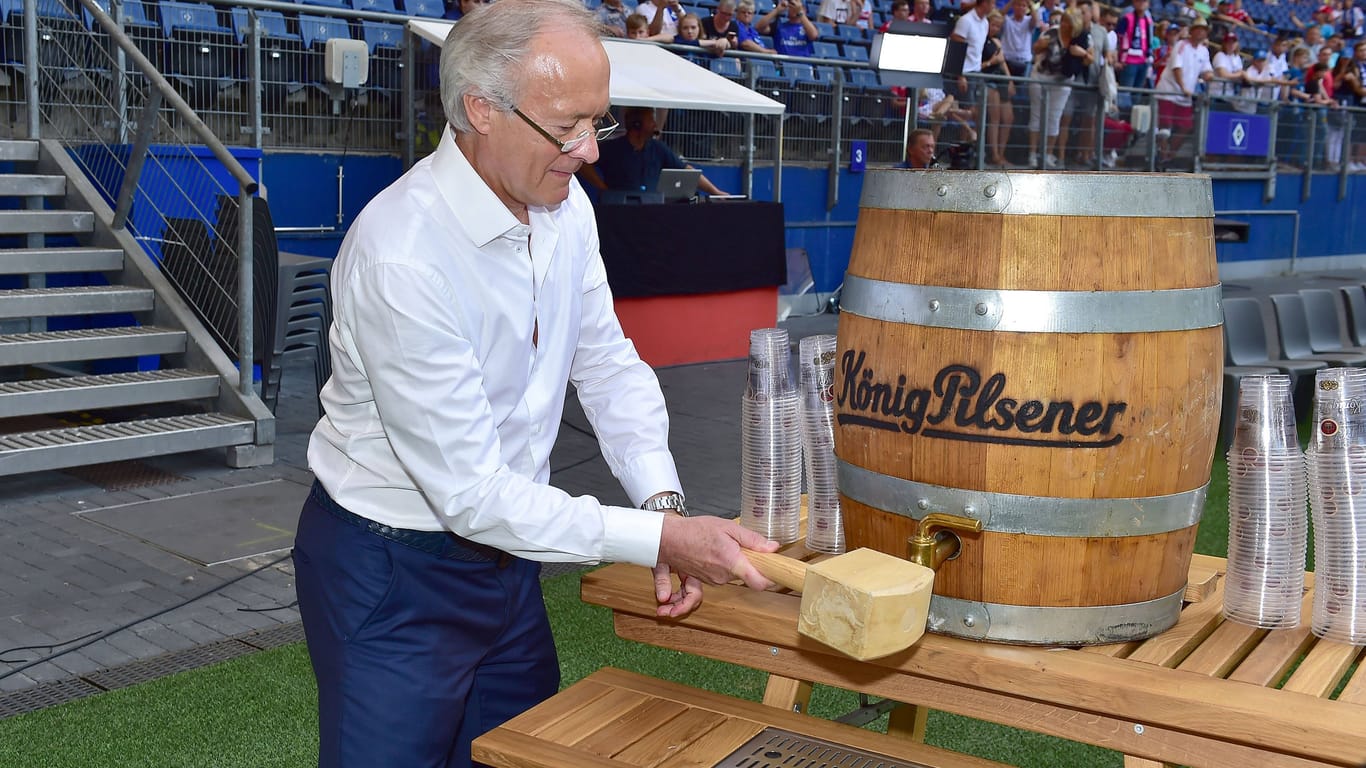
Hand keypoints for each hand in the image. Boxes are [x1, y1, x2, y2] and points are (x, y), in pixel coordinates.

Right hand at [654, 514, 779, 617]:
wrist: (667, 538)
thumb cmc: (695, 530)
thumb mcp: (727, 527)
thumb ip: (752, 539)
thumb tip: (772, 547)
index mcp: (731, 562)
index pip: (759, 582)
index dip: (771, 579)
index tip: (775, 571)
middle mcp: (722, 576)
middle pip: (747, 577)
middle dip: (750, 565)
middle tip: (746, 549)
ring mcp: (713, 581)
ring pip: (733, 577)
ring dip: (735, 566)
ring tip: (726, 548)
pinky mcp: (704, 581)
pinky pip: (720, 578)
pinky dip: (723, 569)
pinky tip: (716, 555)